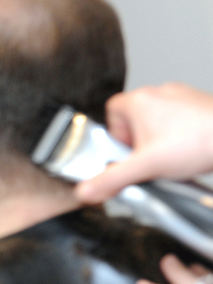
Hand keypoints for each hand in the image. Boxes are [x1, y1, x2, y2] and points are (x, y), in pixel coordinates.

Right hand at [75, 83, 212, 202]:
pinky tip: (185, 154)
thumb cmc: (199, 141)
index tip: (123, 152)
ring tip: (168, 159)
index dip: (114, 135)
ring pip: (156, 122)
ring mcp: (181, 98)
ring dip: (157, 142)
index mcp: (139, 101)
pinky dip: (178, 139)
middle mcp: (159, 93)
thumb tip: (86, 190)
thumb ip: (111, 180)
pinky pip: (178, 123)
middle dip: (137, 144)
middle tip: (146, 160)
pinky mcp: (199, 106)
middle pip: (133, 120)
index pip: (111, 111)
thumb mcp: (145, 168)